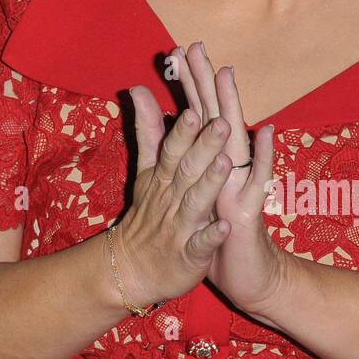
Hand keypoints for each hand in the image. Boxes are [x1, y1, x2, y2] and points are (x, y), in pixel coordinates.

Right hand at [113, 84, 235, 309]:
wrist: (132, 269)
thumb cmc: (147, 214)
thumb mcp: (145, 171)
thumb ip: (148, 130)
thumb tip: (138, 89)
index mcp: (163, 178)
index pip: (172, 149)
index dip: (184, 131)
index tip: (194, 108)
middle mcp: (171, 199)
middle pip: (187, 170)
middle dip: (204, 147)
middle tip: (222, 123)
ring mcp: (180, 227)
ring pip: (196, 202)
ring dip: (209, 184)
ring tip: (226, 164)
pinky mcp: (190, 255)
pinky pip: (201, 245)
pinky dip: (211, 236)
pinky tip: (225, 226)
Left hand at [172, 42, 291, 321]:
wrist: (248, 275)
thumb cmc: (217, 231)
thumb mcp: (192, 194)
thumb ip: (177, 157)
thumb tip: (170, 124)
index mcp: (212, 162)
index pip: (197, 115)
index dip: (187, 86)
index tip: (175, 51)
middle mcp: (230, 165)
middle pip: (216, 115)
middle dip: (204, 82)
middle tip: (195, 46)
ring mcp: (243, 183)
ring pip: (238, 138)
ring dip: (233, 107)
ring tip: (227, 74)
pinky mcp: (252, 208)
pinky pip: (260, 179)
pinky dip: (264, 156)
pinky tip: (267, 132)